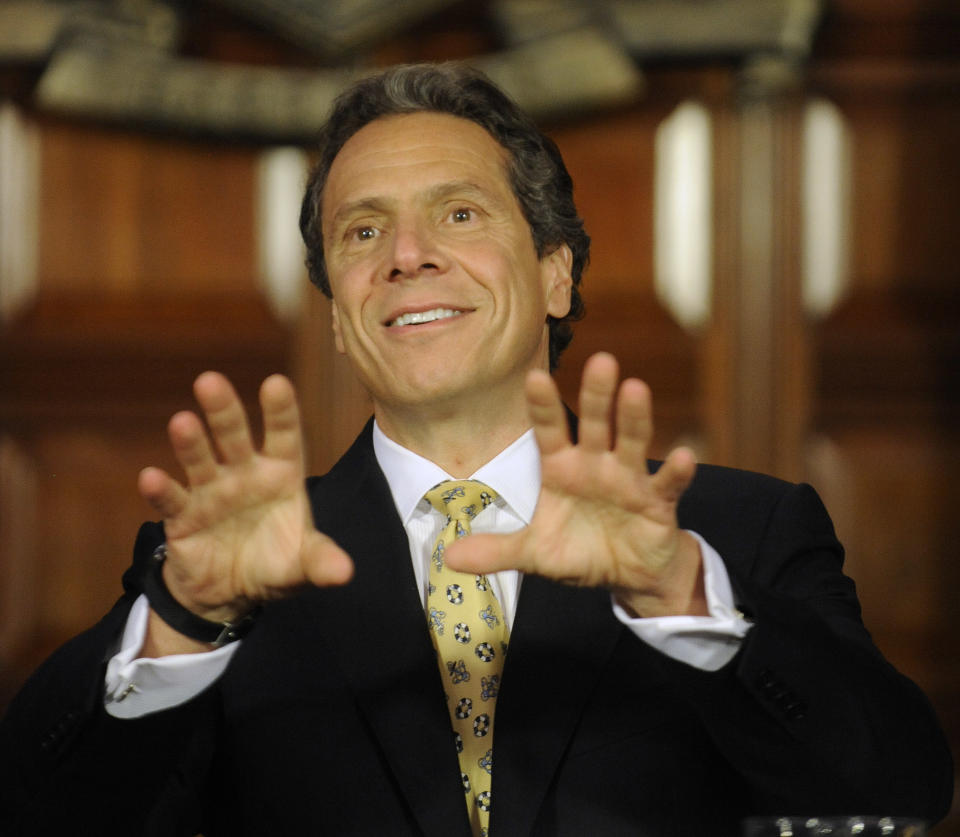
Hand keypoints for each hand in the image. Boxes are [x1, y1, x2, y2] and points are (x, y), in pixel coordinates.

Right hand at [138, 373, 352, 627]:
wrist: (233, 592)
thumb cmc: (274, 562)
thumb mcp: (303, 564)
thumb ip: (322, 561)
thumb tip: (344, 573)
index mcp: (280, 474)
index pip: (283, 436)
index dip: (280, 411)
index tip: (277, 384)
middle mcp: (244, 474)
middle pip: (234, 437)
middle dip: (224, 410)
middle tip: (210, 381)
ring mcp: (211, 492)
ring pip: (200, 460)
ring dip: (191, 442)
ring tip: (182, 421)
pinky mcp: (183, 517)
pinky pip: (172, 500)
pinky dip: (161, 490)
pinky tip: (150, 478)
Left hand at [444, 352, 705, 617]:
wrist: (627, 573)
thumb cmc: (579, 551)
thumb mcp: (534, 554)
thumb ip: (496, 551)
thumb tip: (447, 559)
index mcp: (562, 470)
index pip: (549, 432)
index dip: (543, 407)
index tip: (533, 377)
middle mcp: (596, 465)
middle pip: (596, 424)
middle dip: (597, 394)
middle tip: (600, 360)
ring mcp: (628, 480)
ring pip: (631, 441)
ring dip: (634, 417)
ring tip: (635, 388)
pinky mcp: (657, 502)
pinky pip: (667, 484)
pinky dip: (676, 471)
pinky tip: (684, 454)